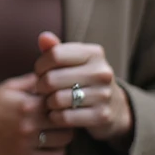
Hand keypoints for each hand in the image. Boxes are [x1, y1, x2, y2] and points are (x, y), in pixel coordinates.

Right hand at [0, 72, 73, 154]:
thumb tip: (53, 75)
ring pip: (64, 141)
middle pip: (67, 121)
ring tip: (59, 129)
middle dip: (68, 117)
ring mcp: (28, 142)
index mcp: (27, 103)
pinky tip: (53, 144)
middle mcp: (29, 123)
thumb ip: (32, 81)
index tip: (65, 100)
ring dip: (65, 134)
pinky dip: (58, 151)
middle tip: (65, 115)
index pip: (61, 101)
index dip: (66, 100)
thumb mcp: (8, 87)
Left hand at [33, 32, 132, 149]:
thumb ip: (55, 49)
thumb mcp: (73, 61)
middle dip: (40, 86)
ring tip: (50, 101)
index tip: (40, 72)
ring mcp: (104, 95)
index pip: (54, 55)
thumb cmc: (84, 79)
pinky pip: (64, 117)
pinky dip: (55, 117)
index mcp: (94, 54)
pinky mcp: (102, 116)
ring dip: (47, 102)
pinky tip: (57, 114)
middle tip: (42, 89)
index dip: (40, 65)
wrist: (114, 107)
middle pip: (52, 78)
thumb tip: (43, 36)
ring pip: (57, 99)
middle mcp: (102, 72)